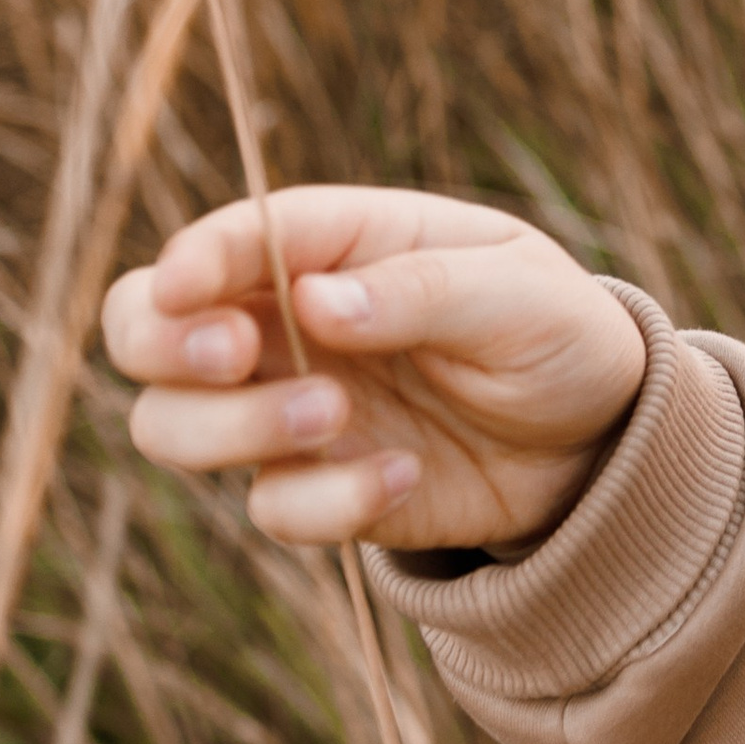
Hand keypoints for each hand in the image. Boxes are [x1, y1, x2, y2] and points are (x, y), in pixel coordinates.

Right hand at [102, 188, 649, 551]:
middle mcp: (288, 320)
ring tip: (337, 416)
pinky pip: (269, 506)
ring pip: (172, 423)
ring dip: (232, 429)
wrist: (598, 440)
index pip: (231, 237)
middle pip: (145, 326)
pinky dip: (323, 503)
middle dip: (162, 343)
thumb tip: (315, 301)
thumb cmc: (556, 332)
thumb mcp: (517, 294)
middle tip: (237, 356)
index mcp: (338, 242)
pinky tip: (404, 477)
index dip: (195, 258)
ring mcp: (289, 404)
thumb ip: (421, 291)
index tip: (192, 289)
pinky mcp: (314, 485)